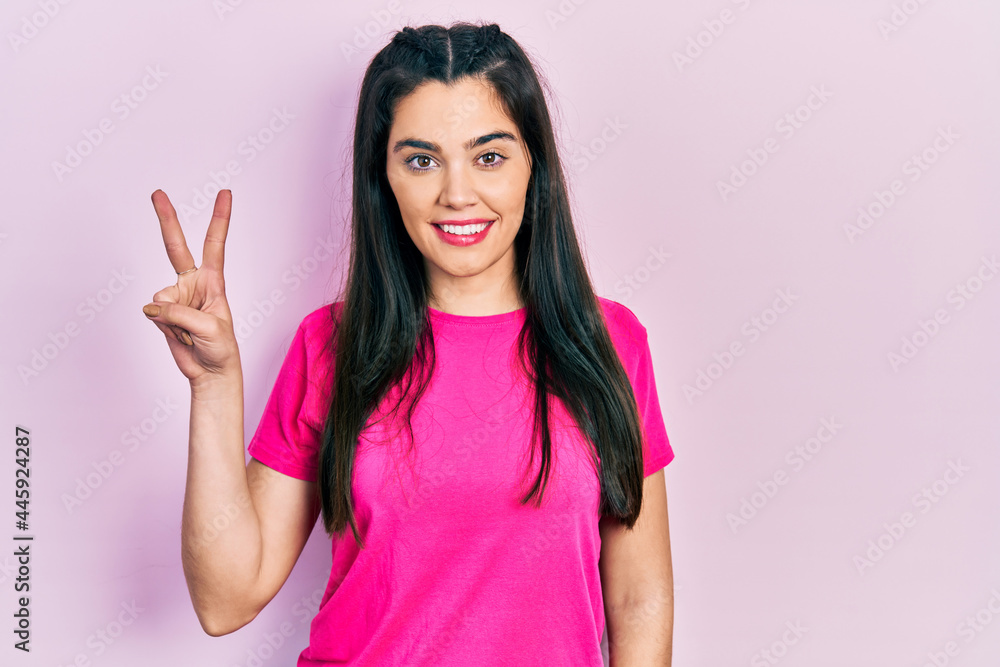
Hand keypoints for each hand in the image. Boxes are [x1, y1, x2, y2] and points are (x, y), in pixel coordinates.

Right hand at [142, 189, 241, 386]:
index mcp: (213, 281)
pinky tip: (178, 335)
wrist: (210, 371)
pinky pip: (154, 313)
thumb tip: (154, 306)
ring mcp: (176, 297)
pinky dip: (164, 327)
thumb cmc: (221, 348)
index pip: (215, 244)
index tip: (225, 193)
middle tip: (157, 193)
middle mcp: (193, 283)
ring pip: (160, 298)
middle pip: (176, 247)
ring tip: (190, 333)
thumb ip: (180, 313)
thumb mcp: (210, 328)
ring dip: (173, 320)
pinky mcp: (161, 312)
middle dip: (167, 219)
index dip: (219, 219)